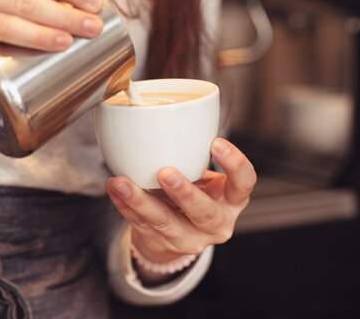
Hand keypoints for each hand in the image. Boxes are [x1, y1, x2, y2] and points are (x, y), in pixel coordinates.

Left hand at [106, 138, 256, 268]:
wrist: (179, 232)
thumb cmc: (196, 192)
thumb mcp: (204, 175)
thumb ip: (193, 154)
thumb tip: (163, 116)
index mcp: (232, 200)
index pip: (244, 183)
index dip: (235, 164)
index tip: (216, 142)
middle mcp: (216, 223)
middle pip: (205, 212)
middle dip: (184, 193)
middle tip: (166, 173)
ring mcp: (190, 238)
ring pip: (165, 223)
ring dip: (141, 201)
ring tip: (121, 183)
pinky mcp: (163, 244)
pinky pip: (141, 225)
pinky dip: (125, 206)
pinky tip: (115, 191)